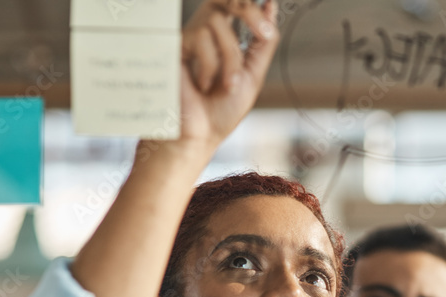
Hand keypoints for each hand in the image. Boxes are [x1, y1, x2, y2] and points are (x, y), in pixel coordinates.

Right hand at [178, 0, 278, 149]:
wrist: (199, 135)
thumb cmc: (222, 110)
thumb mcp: (253, 74)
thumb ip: (263, 43)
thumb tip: (271, 5)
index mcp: (225, 37)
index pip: (236, 4)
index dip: (252, 5)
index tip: (270, 3)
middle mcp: (206, 32)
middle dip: (247, 10)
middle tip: (263, 33)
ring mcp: (189, 38)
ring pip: (218, 23)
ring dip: (231, 58)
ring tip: (226, 85)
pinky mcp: (174, 46)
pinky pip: (201, 38)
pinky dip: (211, 66)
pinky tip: (202, 85)